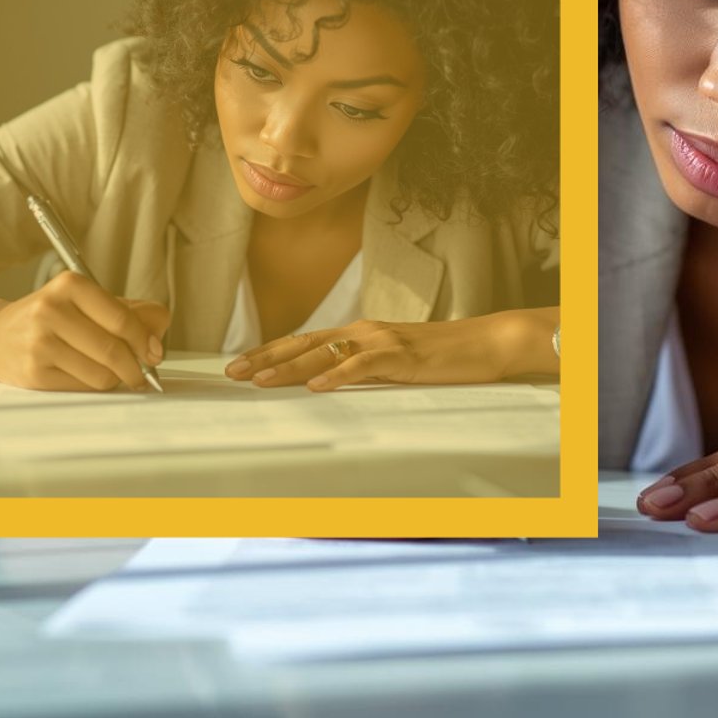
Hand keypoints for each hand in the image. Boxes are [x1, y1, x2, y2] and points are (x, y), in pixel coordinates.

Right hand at [0, 270, 169, 391]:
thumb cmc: (55, 319)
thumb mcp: (89, 303)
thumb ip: (132, 312)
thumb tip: (157, 337)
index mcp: (70, 285)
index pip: (122, 319)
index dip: (145, 341)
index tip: (154, 354)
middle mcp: (50, 310)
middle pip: (113, 350)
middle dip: (136, 367)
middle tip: (143, 373)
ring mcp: (39, 343)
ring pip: (101, 374)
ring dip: (114, 378)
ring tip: (108, 371)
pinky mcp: (33, 373)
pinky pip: (83, 388)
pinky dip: (93, 386)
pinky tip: (84, 375)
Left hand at [224, 308, 556, 390]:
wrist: (484, 343)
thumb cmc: (441, 357)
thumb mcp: (393, 362)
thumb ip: (362, 368)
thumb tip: (328, 382)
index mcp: (360, 332)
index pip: (305, 340)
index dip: (271, 352)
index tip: (240, 364)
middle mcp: (364, 331)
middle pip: (305, 343)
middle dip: (266, 358)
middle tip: (233, 372)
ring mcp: (382, 340)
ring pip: (326, 352)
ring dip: (291, 368)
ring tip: (262, 380)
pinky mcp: (402, 355)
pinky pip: (363, 365)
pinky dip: (338, 374)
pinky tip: (316, 386)